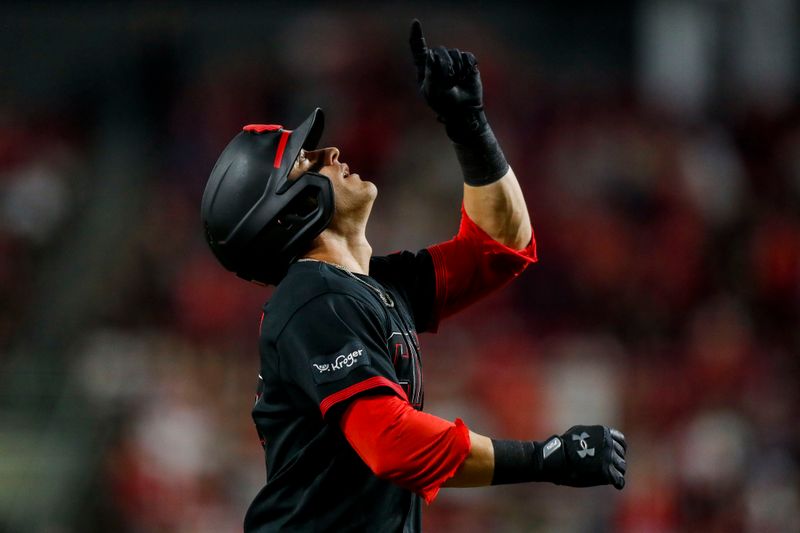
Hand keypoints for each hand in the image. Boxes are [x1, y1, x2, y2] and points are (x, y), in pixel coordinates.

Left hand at [409, 19, 485, 135]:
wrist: (463, 111)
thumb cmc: (444, 104)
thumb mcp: (432, 90)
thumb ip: (430, 72)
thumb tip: (430, 54)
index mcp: (424, 68)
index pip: (417, 47)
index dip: (416, 35)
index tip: (415, 22)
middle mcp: (437, 62)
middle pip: (440, 51)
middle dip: (445, 67)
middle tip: (448, 82)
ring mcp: (452, 61)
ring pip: (455, 53)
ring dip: (457, 70)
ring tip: (456, 82)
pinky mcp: (466, 63)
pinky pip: (467, 56)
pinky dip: (467, 67)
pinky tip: (466, 77)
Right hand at [541, 425, 626, 489]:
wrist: (559, 457)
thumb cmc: (564, 445)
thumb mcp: (579, 431)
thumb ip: (593, 435)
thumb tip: (597, 438)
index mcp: (604, 432)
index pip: (621, 441)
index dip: (618, 448)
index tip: (615, 454)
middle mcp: (609, 444)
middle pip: (621, 454)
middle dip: (616, 460)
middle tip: (610, 466)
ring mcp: (609, 458)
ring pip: (621, 466)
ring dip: (617, 471)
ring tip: (611, 476)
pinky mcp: (607, 472)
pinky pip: (619, 479)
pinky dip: (618, 482)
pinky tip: (616, 484)